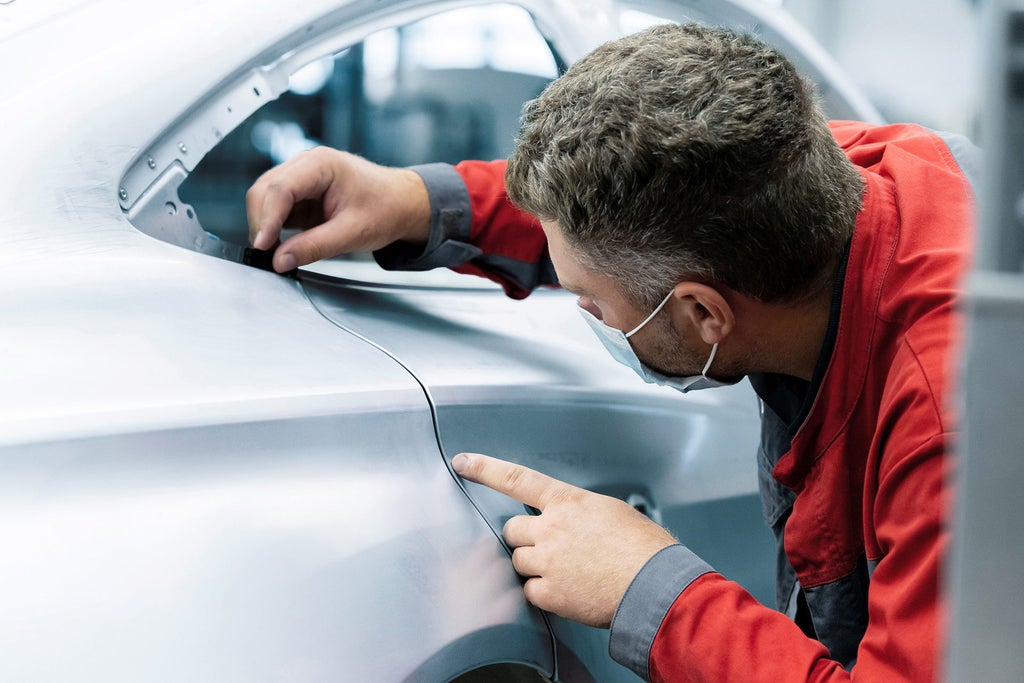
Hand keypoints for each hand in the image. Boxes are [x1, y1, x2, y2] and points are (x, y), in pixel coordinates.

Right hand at [245, 147, 430, 272]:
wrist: (402, 204)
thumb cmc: (386, 208)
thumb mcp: (352, 233)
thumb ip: (314, 247)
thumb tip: (281, 260)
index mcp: (322, 164)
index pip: (281, 188)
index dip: (267, 218)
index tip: (263, 244)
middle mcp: (307, 165)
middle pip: (265, 190)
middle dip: (261, 222)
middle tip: (267, 253)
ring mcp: (302, 178)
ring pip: (266, 198)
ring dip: (265, 224)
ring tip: (274, 250)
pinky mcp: (301, 194)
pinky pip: (277, 208)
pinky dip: (273, 226)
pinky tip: (280, 243)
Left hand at [452, 452, 676, 627]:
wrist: (654, 585)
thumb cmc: (644, 548)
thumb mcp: (612, 512)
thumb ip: (581, 512)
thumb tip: (575, 521)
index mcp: (568, 502)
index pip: (517, 479)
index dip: (485, 469)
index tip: (463, 462)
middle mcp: (552, 527)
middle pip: (512, 529)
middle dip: (524, 539)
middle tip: (549, 549)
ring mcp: (548, 560)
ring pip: (518, 561)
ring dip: (534, 567)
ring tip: (567, 573)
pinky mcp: (549, 592)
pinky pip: (528, 591)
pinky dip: (543, 593)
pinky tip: (567, 592)